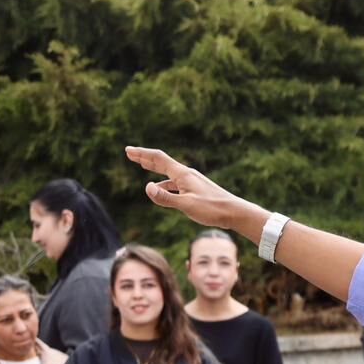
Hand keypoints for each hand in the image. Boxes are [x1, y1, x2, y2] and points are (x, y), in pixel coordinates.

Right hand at [126, 147, 261, 232]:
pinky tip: (160, 188)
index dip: (142, 154)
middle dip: (145, 158)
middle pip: (162, 162)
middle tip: (130, 153)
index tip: (128, 150)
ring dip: (154, 169)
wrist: (235, 213)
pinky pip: (175, 183)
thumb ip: (166, 198)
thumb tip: (146, 188)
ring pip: (168, 173)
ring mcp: (192, 181)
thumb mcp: (186, 205)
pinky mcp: (196, 190)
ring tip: (142, 165)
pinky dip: (164, 182)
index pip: (158, 159)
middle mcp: (187, 174)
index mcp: (183, 174)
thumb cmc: (212, 209)